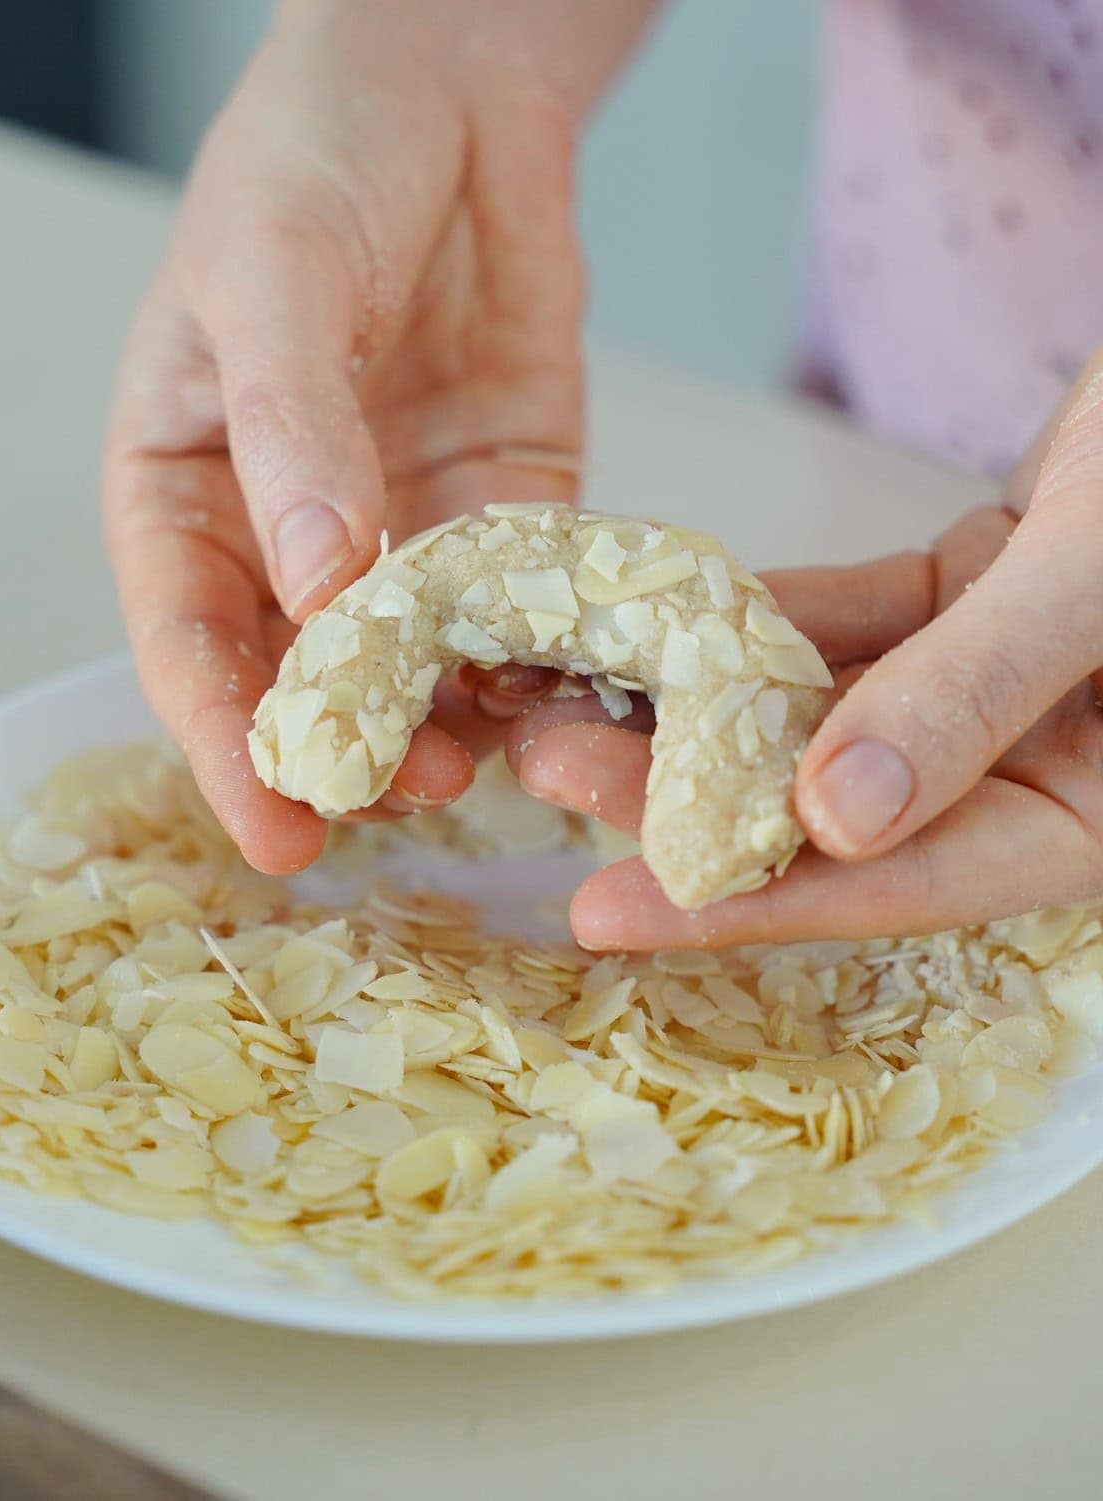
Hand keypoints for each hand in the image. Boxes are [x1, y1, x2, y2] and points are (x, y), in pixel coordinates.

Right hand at [102, 0, 654, 872]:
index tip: (278, 828)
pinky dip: (532, 657)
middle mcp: (290, 531)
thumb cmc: (314, 164)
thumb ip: (291, 430)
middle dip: (348, 753)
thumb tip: (320, 580)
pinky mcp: (504, 510)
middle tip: (400, 801)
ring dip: (446, 723)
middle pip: (308, 678)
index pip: (193, 641)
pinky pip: (514, 605)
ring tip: (483, 763)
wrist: (451, 91)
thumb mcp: (274, 282)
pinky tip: (558, 690)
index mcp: (189, 487)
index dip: (228, 743)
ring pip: (416, 664)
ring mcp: (403, 528)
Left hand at [509, 359, 1102, 948]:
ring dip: (701, 696)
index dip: (750, 904)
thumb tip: (833, 817)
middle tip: (552, 762)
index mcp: (1101, 813)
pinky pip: (849, 619)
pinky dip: (761, 614)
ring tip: (570, 683)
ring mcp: (1002, 681)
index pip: (908, 884)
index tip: (606, 911)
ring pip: (826, 708)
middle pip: (841, 805)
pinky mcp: (976, 596)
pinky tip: (664, 611)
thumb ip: (976, 691)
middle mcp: (1045, 763)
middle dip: (690, 792)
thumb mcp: (1101, 578)